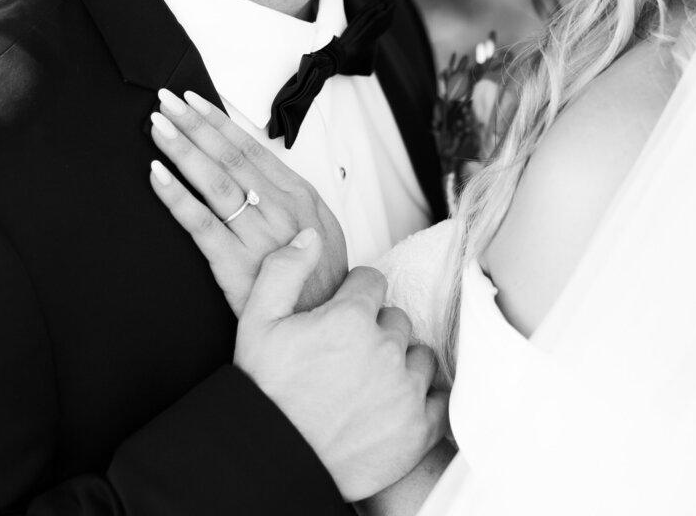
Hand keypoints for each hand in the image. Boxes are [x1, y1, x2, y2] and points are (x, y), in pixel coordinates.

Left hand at [147, 89, 346, 314]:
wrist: (323, 324)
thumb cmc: (320, 279)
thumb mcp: (319, 228)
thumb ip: (289, 196)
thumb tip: (257, 165)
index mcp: (299, 196)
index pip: (251, 148)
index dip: (219, 122)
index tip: (194, 102)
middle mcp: (279, 209)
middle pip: (228, 158)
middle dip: (194, 126)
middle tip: (166, 103)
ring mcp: (257, 235)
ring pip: (214, 182)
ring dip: (182, 150)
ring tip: (157, 128)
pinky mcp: (235, 264)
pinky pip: (200, 223)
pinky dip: (176, 197)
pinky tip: (157, 176)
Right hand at [236, 232, 450, 500]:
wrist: (272, 459)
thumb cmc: (263, 391)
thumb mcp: (257, 321)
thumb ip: (284, 270)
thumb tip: (311, 235)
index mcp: (350, 317)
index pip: (372, 282)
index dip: (353, 297)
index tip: (339, 318)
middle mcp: (385, 349)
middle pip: (396, 319)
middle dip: (376, 330)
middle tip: (347, 357)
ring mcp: (406, 390)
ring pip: (419, 356)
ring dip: (400, 364)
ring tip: (368, 385)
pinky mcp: (419, 428)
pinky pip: (439, 398)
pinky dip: (422, 400)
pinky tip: (395, 406)